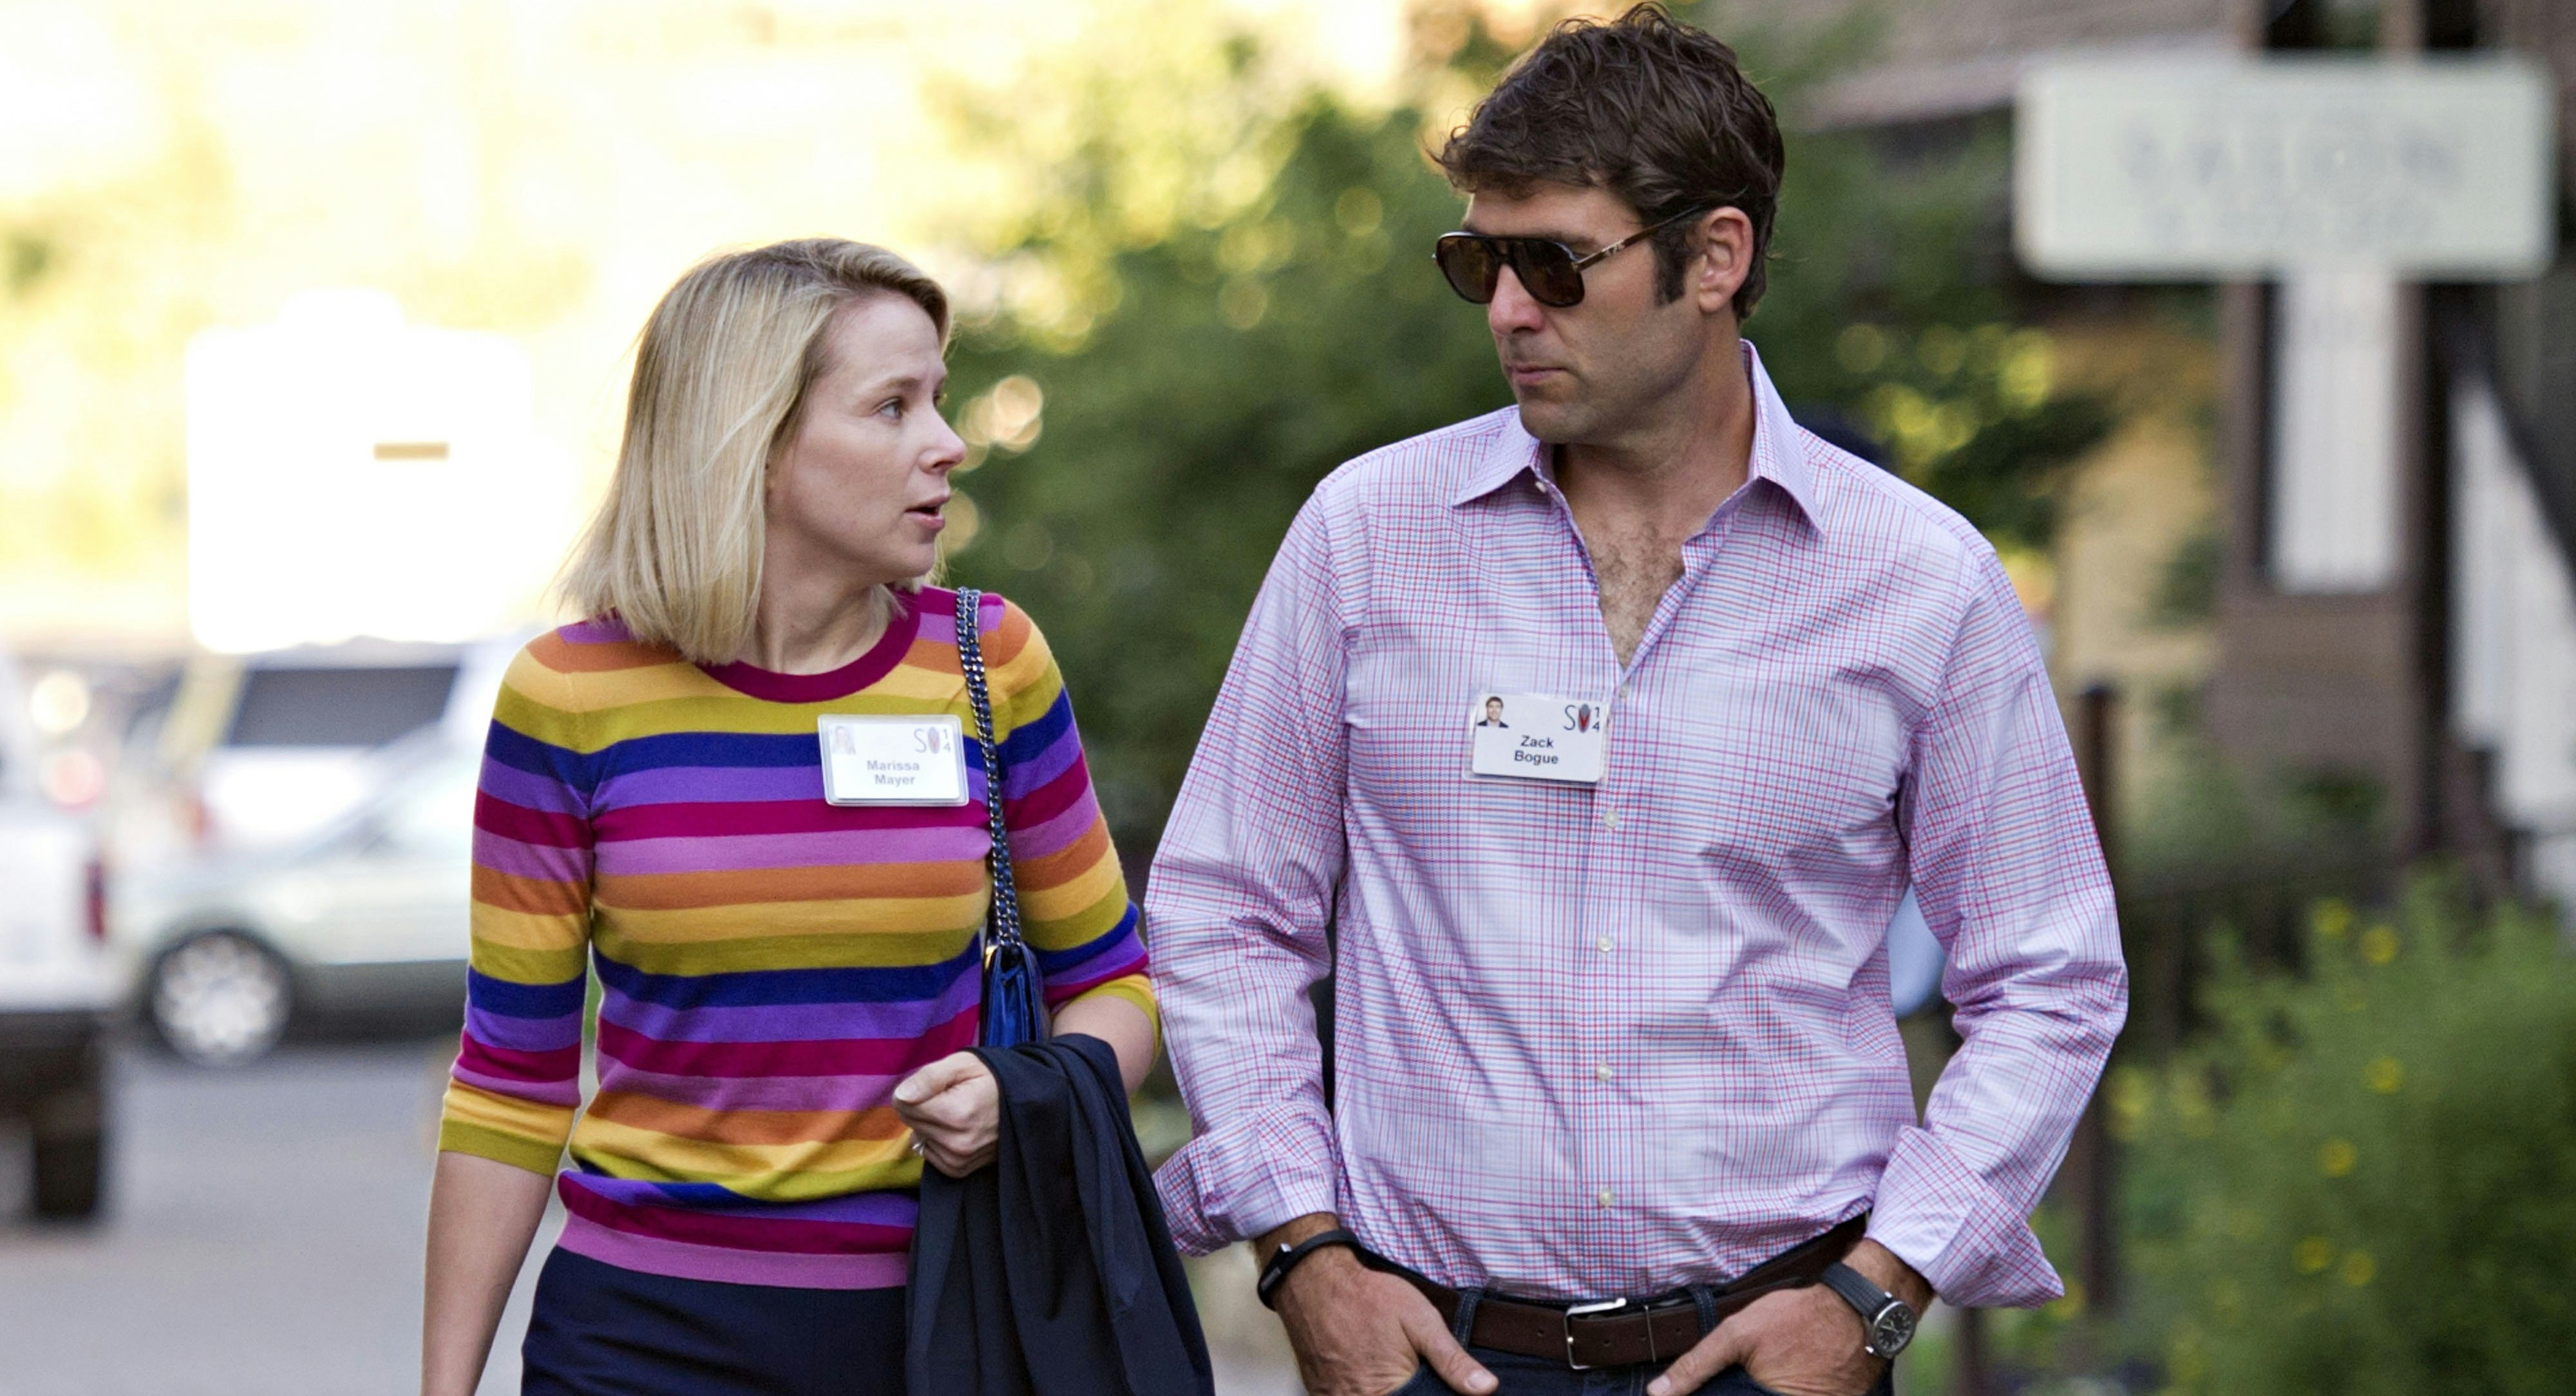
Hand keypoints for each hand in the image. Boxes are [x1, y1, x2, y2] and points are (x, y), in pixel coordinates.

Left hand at [891, 1052, 998, 1175]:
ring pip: (918, 1138)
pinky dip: (935, 1142)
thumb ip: (929, 1077)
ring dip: (928, 1126)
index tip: (937, 1086)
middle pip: (910, 1121)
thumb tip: (900, 1096)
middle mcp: (957, 1142)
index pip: (904, 1104)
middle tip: (948, 1097)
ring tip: (954, 1114)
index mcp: (956, 1113)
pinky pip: (928, 1154)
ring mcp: (959, 1159)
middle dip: (921, 1107)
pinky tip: (954, 1130)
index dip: (914, 1090)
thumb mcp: (961, 1064)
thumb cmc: (989, 1078)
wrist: (1022, 1101)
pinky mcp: (959, 1169)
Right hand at [1263, 1220, 1496, 1395]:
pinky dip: (1361, 1389)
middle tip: (1406, 1364)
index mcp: (1387, 1392)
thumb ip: (1452, 1360)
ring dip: (1383, 1388)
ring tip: (1387, 1364)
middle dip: (1407, 1390)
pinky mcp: (1319, 1392)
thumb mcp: (1420, 1320)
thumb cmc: (1368, 1297)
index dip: (1428, 1393)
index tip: (1424, 1378)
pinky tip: (1367, 1370)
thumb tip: (1486, 1389)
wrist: (1314, 1280)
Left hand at [1648, 1242, 1929, 1395]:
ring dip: (1757, 1391)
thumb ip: (1697, 1366)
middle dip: (1741, 1393)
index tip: (1724, 1389)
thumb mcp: (1738, 1334)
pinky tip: (1784, 1375)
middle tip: (1752, 1374)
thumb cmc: (1798, 1319)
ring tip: (1768, 1371)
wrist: (1857, 1311)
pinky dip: (1787, 1388)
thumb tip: (1658, 1393)